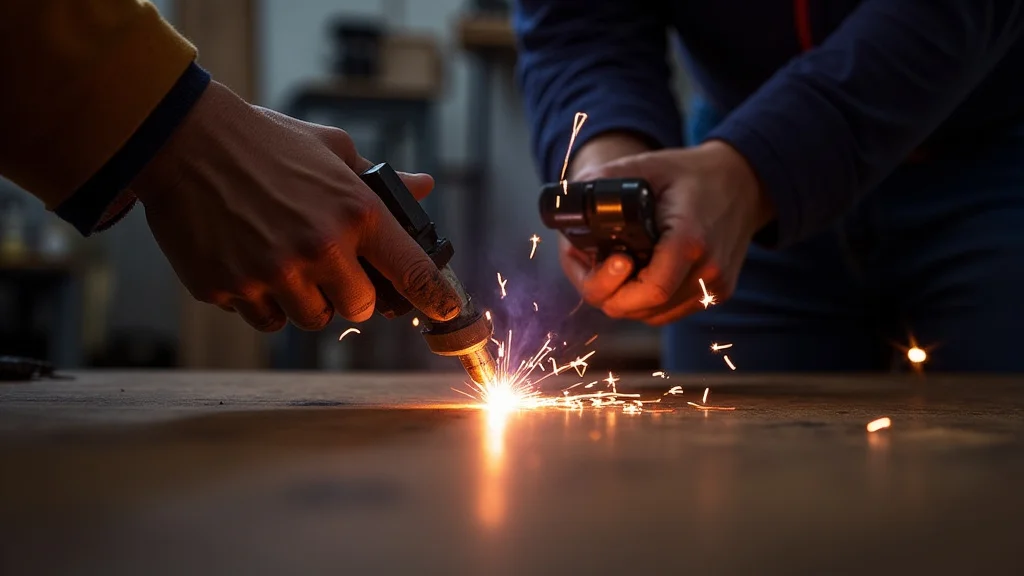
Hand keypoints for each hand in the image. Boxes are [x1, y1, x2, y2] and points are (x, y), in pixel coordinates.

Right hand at [130, 81, 461, 331]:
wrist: (183, 140)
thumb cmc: (263, 142)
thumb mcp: (331, 147)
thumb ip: (379, 178)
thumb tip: (423, 186)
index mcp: (354, 213)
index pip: (412, 271)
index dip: (435, 298)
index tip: (447, 312)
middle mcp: (319, 248)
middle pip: (357, 309)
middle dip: (348, 294)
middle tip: (329, 268)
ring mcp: (272, 273)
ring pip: (310, 320)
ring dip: (305, 301)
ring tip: (284, 261)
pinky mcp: (230, 289)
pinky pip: (264, 319)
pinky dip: (263, 301)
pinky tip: (250, 263)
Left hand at [563, 140, 773, 325]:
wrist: (744, 181)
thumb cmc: (690, 174)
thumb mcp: (645, 166)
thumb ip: (604, 182)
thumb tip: (566, 200)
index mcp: (692, 240)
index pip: (651, 290)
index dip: (616, 285)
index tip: (609, 260)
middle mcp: (709, 271)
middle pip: (645, 309)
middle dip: (611, 293)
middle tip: (597, 263)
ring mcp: (715, 287)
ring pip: (654, 316)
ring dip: (628, 299)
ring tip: (613, 267)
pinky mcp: (717, 294)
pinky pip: (671, 310)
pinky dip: (647, 300)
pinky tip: (636, 274)